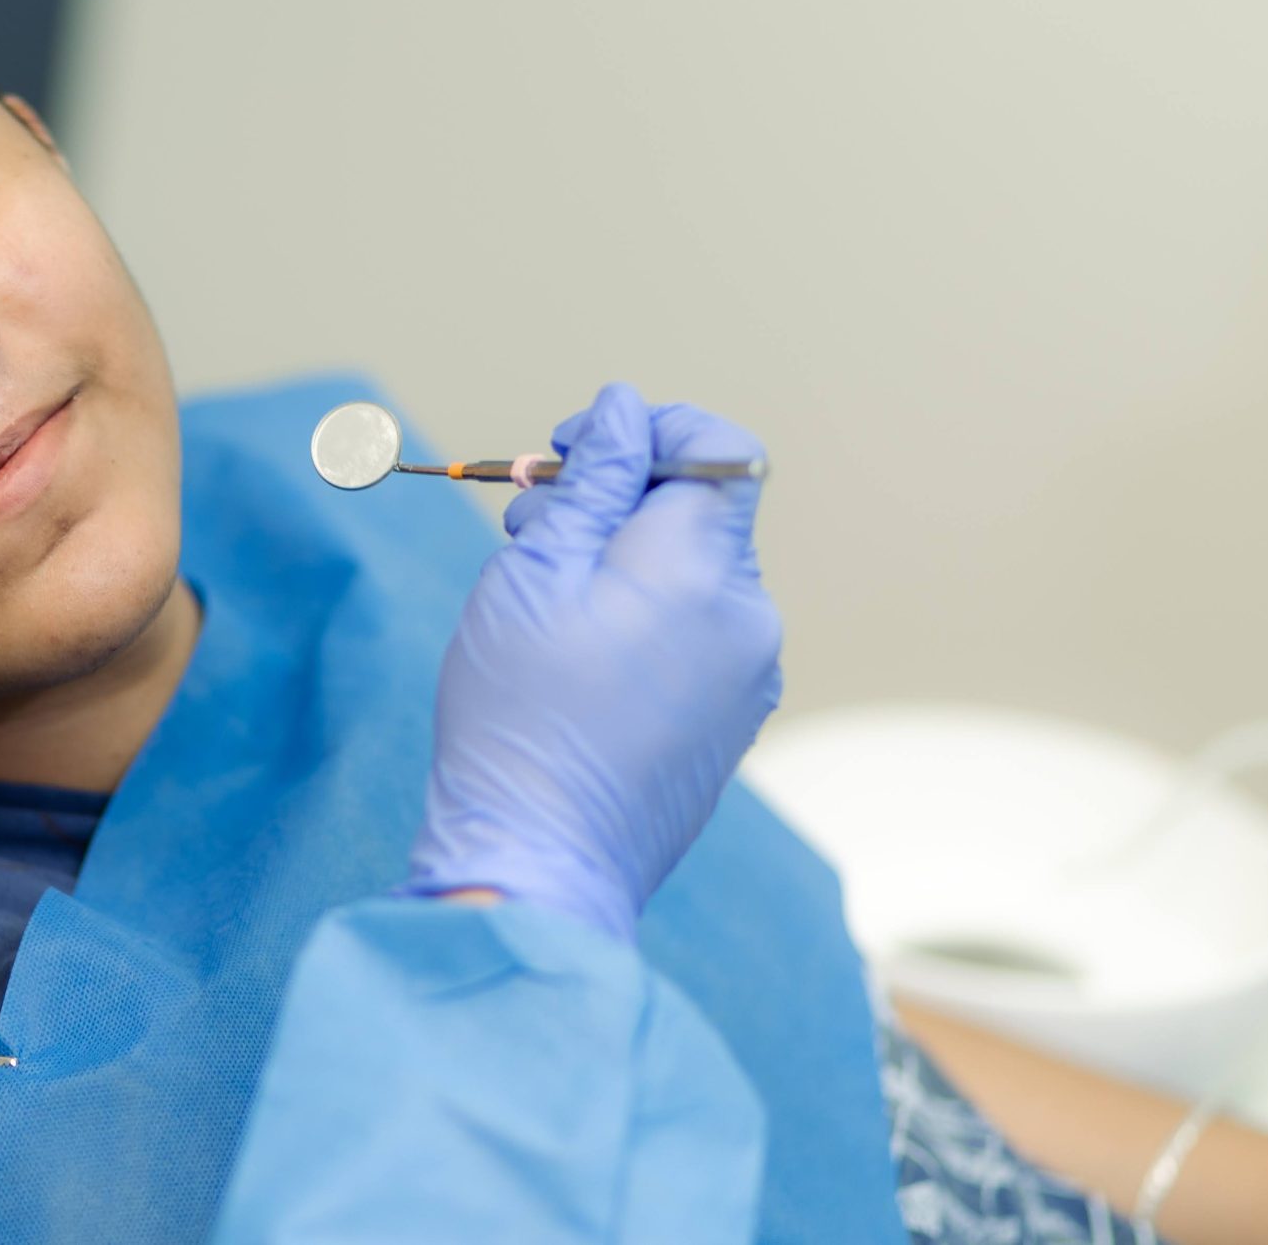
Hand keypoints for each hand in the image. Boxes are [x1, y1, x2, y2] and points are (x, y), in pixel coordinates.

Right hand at [403, 383, 783, 940]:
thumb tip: (627, 410)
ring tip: (538, 595)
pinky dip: (642, 614)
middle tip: (524, 522)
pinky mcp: (731, 721)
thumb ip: (592, 480)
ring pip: (693, 573)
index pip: (718, 449)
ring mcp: (748, 677)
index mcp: (702, 571)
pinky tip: (574, 652)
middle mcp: (748, 619)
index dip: (648, 430)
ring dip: (622, 556)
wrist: (538, 858)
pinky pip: (697, 632)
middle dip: (615, 496)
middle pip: (699, 512)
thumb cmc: (519, 713)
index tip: (572, 453)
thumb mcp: (534, 572)